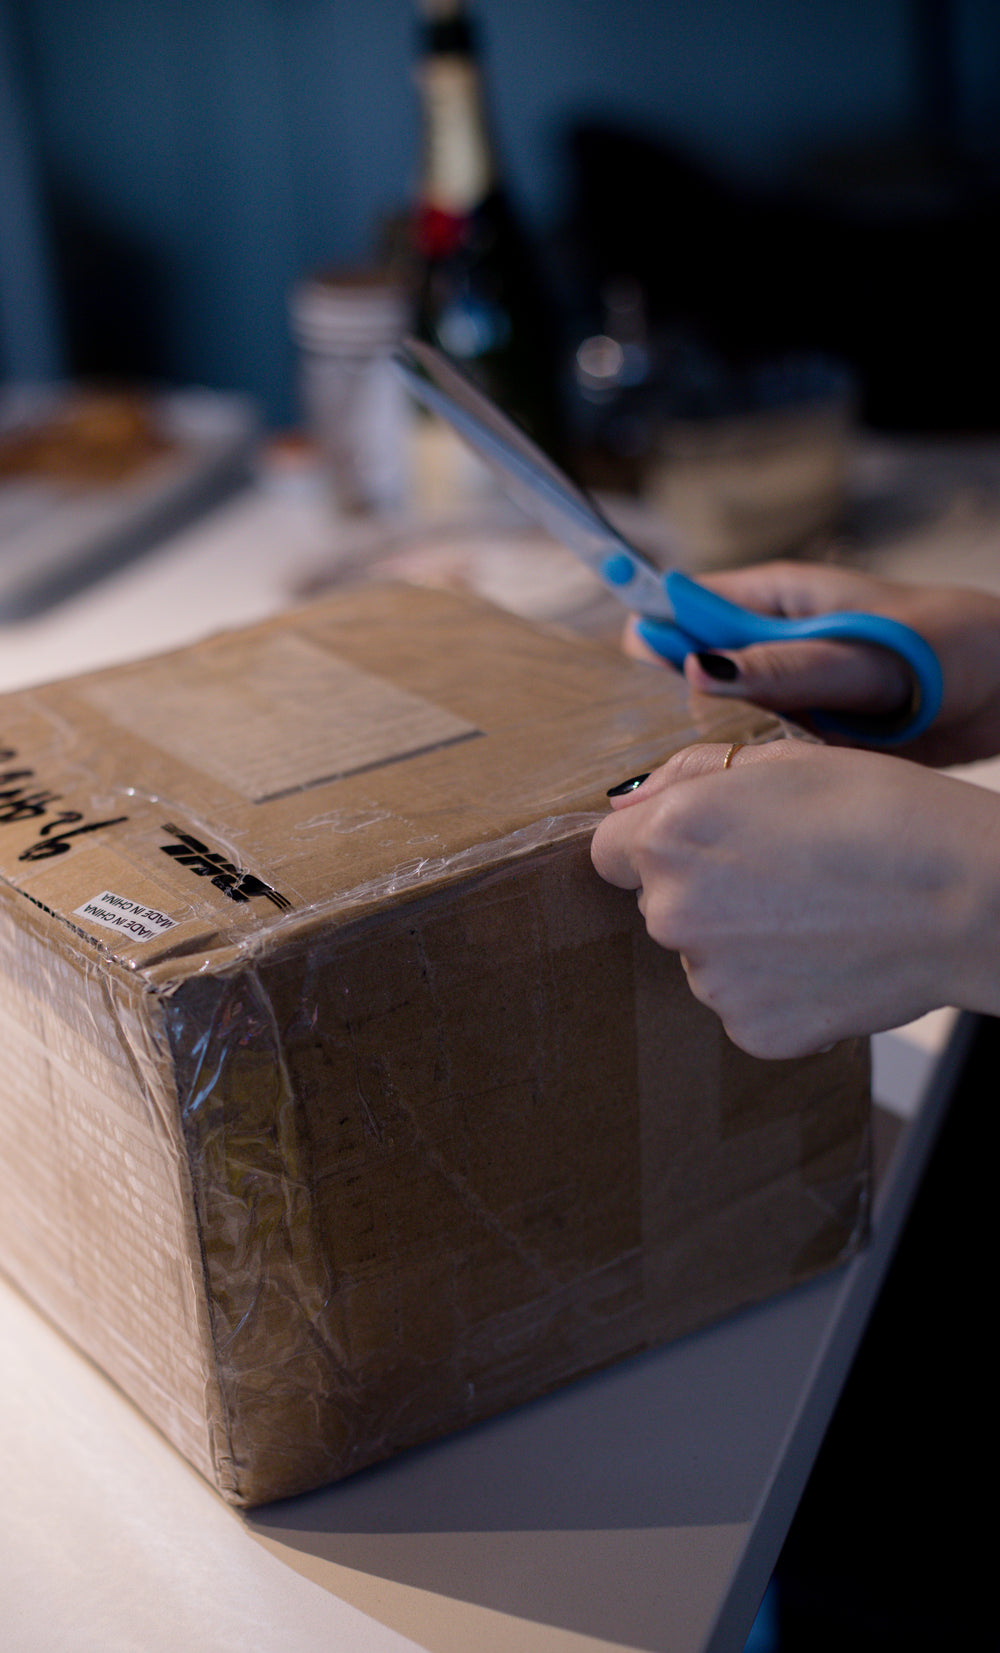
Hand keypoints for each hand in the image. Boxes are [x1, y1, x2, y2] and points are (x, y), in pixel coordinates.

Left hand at [591, 738, 999, 1057]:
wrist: (967, 896)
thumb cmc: (883, 813)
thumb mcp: (780, 759)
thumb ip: (689, 776)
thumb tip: (635, 801)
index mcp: (668, 840)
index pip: (609, 852)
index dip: (660, 843)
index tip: (707, 842)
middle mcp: (673, 916)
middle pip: (661, 905)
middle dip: (706, 890)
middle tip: (788, 873)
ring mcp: (712, 983)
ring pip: (706, 958)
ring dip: (744, 942)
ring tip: (821, 916)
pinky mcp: (754, 1032)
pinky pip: (746, 1005)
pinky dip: (778, 988)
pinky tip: (830, 958)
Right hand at [628, 562, 999, 766]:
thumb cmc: (950, 648)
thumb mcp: (864, 654)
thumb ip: (785, 666)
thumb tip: (698, 669)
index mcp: (769, 600)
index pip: (675, 611)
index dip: (647, 649)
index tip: (631, 700)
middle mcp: (766, 647)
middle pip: (685, 677)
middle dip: (672, 716)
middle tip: (678, 759)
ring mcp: (784, 694)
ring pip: (717, 725)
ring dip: (714, 754)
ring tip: (716, 786)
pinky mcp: (804, 738)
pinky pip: (756, 759)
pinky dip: (751, 778)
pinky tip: (753, 801)